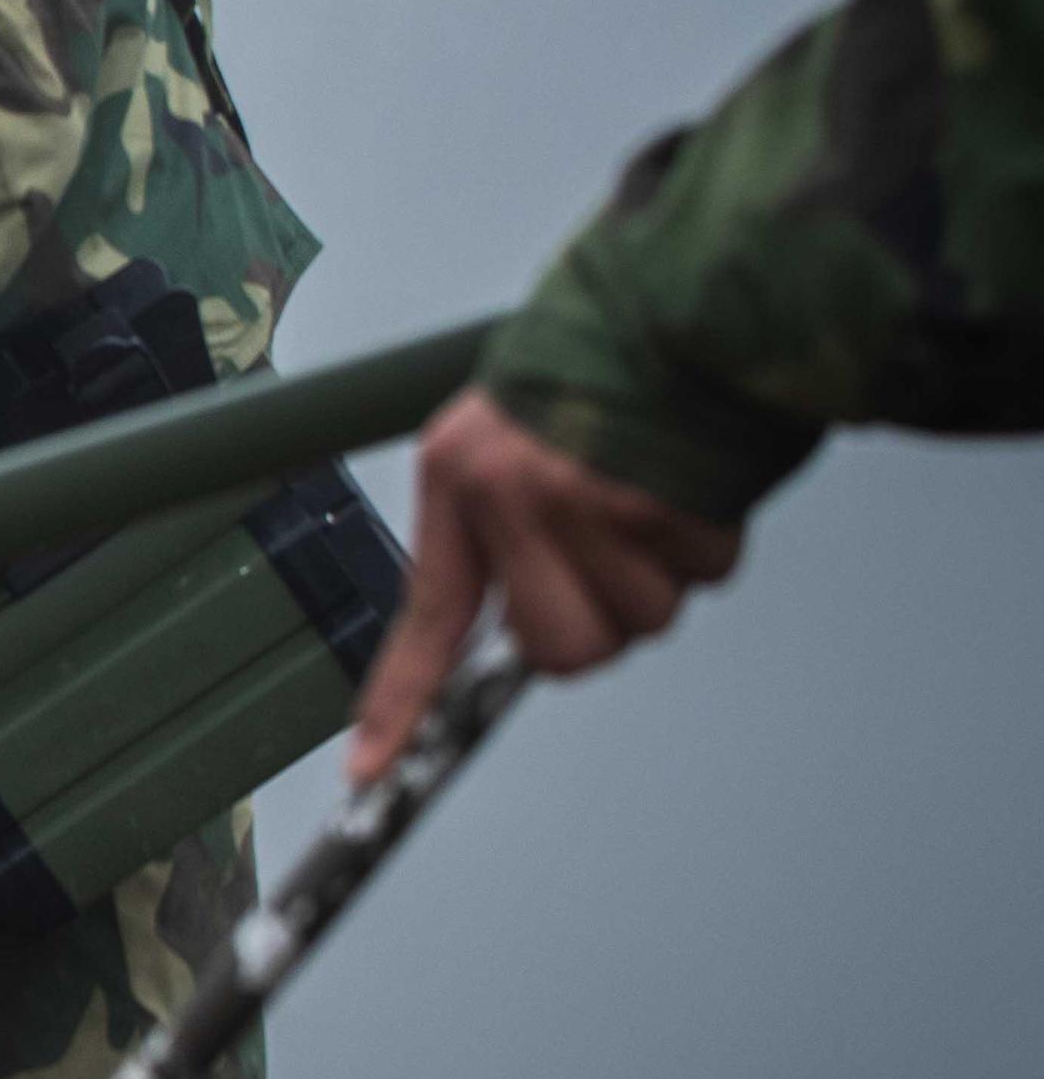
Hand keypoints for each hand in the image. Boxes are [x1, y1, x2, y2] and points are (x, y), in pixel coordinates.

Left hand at [347, 390, 743, 776]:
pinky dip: (708, 545)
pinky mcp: (669, 501)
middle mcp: (514, 497)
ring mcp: (591, 501)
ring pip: (641, 621)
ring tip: (646, 501)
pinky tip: (688, 487)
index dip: (400, 702)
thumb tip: (525, 637)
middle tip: (602, 559)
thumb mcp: (496, 443)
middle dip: (595, 627)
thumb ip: (496, 539)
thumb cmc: (585, 379)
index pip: (426, 617)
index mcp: (460, 481)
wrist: (674, 307)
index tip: (371, 772)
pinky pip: (703, 575)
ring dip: (658, 579)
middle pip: (561, 651)